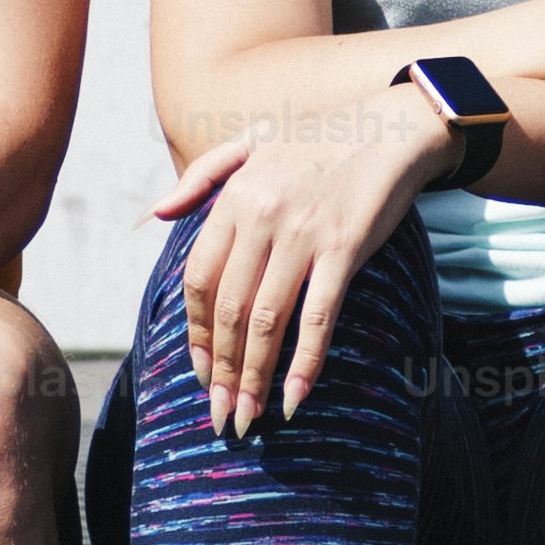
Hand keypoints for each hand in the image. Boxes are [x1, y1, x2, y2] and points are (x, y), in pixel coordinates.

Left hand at [155, 84, 458, 436]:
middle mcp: (262, 218)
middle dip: (221, 370)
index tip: (200, 372)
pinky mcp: (345, 250)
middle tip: (219, 413)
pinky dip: (305, 363)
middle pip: (230, 310)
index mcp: (234, 198)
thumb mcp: (250, 141)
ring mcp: (303, 235)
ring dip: (254, 376)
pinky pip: (319, 317)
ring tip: (247, 417)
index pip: (200, 280)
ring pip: (267, 321)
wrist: (389, 127)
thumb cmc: (317, 138)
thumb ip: (200, 178)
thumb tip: (155, 215)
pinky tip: (293, 398)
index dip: (197, 333)